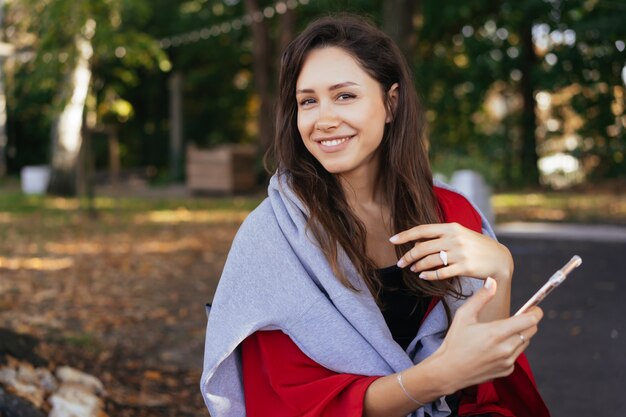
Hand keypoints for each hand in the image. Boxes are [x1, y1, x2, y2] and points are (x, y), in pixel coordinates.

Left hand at [389, 222, 512, 282]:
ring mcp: (460, 253)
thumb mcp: (460, 234)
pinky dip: (429, 275)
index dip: (405, 235)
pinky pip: (441, 273)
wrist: (499, 258)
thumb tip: (416, 240)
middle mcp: (454, 238)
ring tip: (412, 269)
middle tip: (400, 263)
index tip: (392, 240)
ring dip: (417, 266)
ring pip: (430, 261)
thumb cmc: (475, 245)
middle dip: (408, 256)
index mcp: (451, 227)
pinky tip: (423, 276)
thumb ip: (440, 235)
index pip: (422, 229)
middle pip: (422, 247)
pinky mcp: (465, 267)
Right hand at [431, 278, 542, 392]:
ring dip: (519, 335)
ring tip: (500, 332)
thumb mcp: (464, 315)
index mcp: (497, 333)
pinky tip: (494, 347)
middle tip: (518, 317)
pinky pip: (516, 355)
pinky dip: (511, 348)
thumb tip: (492, 281)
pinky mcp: (506, 370)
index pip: (529, 320)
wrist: (449, 371)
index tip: (535, 307)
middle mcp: (506, 348)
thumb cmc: (455, 341)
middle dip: (528, 321)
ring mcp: (508, 361)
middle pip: (531, 331)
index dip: (535, 311)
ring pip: (525, 343)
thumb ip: (481, 297)